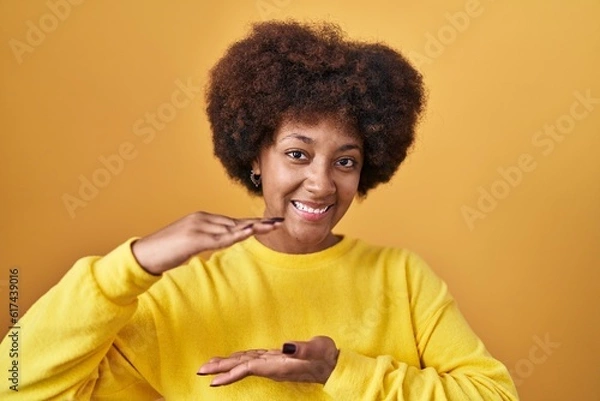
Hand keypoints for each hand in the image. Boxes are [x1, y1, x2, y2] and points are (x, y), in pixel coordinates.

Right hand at [131, 212, 283, 274]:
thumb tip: (222, 241)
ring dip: (253, 227)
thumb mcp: (191, 244)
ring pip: (231, 228)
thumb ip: (207, 240)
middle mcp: (203, 219)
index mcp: (203, 219)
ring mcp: (199, 227)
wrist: (143, 254)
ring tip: (272, 226)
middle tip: (279, 222)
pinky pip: (220, 238)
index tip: (271, 223)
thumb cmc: (166, 252)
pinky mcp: (194, 238)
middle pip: (237, 221)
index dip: (253, 222)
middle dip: (259, 223)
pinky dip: (236, 235)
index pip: (233, 221)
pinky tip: (249, 232)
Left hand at [197, 336, 338, 386]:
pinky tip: (234, 361)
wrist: (335, 365)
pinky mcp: (277, 361)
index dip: (230, 374)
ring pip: (245, 365)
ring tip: (210, 366)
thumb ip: (302, 349)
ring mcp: (274, 365)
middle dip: (221, 370)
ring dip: (227, 365)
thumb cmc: (327, 356)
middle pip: (242, 368)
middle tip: (200, 371)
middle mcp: (273, 367)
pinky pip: (253, 362)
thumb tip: (285, 346)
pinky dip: (240, 361)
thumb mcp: (318, 348)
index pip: (249, 369)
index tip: (212, 380)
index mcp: (279, 365)